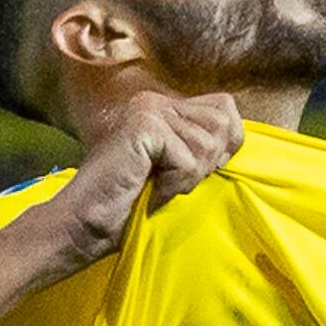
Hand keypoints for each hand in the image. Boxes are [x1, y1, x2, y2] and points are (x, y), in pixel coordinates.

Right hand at [38, 92, 244, 272]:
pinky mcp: (144, 127)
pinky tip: (151, 191)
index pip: (226, 108)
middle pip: (223, 124)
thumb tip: (239, 140)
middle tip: (173, 182)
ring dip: (188, 178)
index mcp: (165, 107)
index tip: (194, 173)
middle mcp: (156, 101)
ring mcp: (148, 111)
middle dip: (206, 164)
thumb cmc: (132, 206)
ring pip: (207, 144)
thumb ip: (204, 150)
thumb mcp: (178, 172)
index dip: (224, 145)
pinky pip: (188, 159)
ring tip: (158, 187)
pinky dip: (176, 185)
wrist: (85, 223)